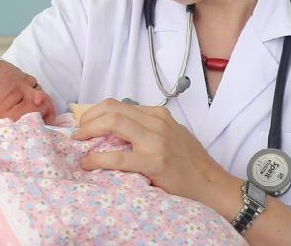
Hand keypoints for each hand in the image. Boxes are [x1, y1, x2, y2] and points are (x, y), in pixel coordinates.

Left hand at [70, 98, 238, 208]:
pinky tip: (88, 163)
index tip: (84, 124)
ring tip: (79, 143)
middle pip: (112, 109)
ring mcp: (156, 141)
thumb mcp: (170, 135)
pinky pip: (118, 157)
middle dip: (88, 119)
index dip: (95, 112)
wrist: (212, 185)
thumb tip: (113, 129)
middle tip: (77, 134)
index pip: (118, 105)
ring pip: (113, 124)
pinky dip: (97, 158)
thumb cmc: (189, 164)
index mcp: (158, 114)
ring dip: (89, 131)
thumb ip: (146, 128)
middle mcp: (157, 122)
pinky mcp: (155, 162)